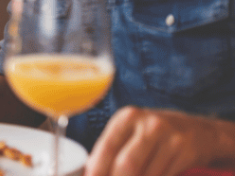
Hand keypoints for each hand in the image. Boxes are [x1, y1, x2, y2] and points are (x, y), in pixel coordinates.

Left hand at [86, 107, 234, 175]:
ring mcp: (171, 138)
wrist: (198, 130)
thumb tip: (89, 172)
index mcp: (127, 117)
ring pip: (147, 175)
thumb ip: (111, 150)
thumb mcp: (130, 131)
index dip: (96, 170)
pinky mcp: (187, 152)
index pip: (106, 148)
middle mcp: (149, 124)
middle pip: (126, 164)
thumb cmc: (153, 134)